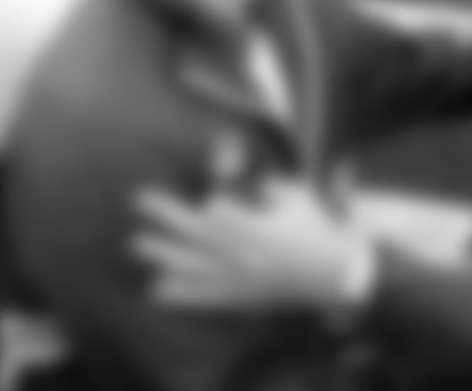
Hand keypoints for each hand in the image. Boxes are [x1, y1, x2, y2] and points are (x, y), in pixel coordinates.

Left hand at [133, 179, 374, 312]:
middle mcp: (249, 258)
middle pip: (200, 236)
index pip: (229, 218)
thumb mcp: (296, 199)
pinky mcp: (242, 299)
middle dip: (169, 217)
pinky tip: (156, 290)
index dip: (217, 208)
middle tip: (140, 199)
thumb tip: (240, 173)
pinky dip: (181, 294)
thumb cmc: (315, 229)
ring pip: (195, 267)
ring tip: (137, 243)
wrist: (335, 276)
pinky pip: (206, 297)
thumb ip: (267, 186)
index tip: (208, 200)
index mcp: (265, 232)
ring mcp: (243, 282)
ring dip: (164, 254)